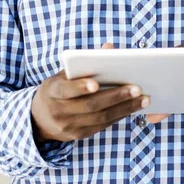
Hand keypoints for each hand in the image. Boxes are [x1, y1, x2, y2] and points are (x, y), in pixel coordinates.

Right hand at [30, 42, 149, 142]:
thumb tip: (109, 48)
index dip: (80, 87)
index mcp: (52, 91)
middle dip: (116, 96)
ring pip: (100, 118)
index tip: (96, 84)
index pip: (66, 90)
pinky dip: (119, 116)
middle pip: (90, 106)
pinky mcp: (79, 135)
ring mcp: (69, 126)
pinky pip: (102, 126)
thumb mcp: (64, 73)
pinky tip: (132, 108)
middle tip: (137, 88)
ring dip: (124, 108)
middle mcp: (59, 111)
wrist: (39, 118)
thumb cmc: (58, 87)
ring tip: (143, 99)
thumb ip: (85, 61)